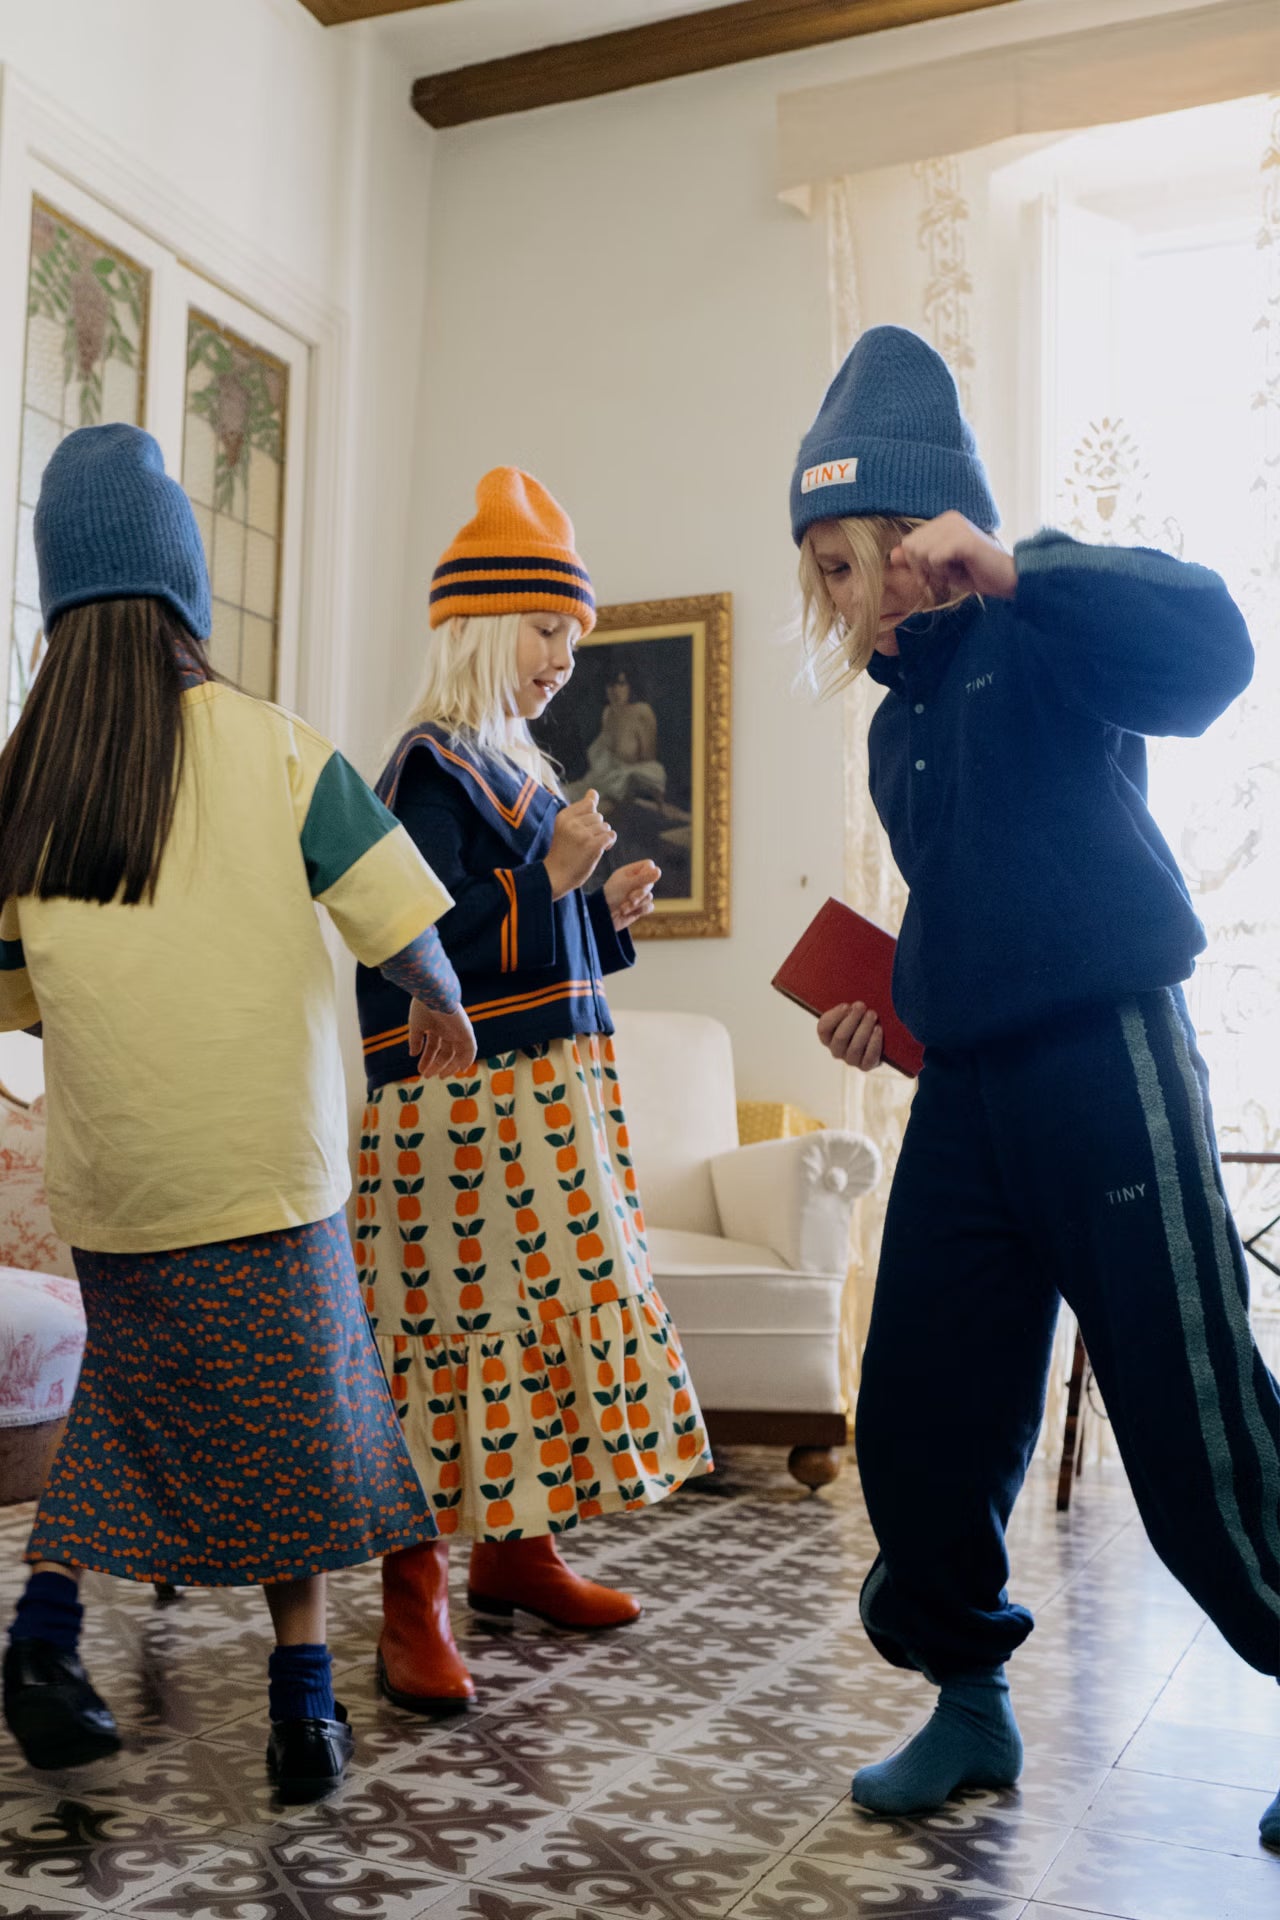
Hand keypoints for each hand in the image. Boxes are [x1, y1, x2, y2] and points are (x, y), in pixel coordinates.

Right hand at [408, 1000, 475, 1080]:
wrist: (434, 994)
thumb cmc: (423, 1007)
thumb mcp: (416, 1025)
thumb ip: (415, 1040)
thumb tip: (413, 1054)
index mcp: (436, 1026)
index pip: (433, 1047)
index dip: (427, 1059)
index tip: (420, 1071)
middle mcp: (448, 1030)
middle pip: (444, 1052)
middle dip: (436, 1065)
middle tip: (427, 1076)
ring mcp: (458, 1031)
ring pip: (456, 1054)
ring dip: (449, 1066)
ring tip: (441, 1076)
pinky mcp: (467, 1032)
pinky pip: (470, 1049)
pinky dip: (468, 1059)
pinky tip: (462, 1069)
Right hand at [545, 790, 616, 898]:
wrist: (555, 876)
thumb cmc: (563, 852)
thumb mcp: (567, 827)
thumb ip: (581, 809)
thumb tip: (593, 791)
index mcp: (563, 816)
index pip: (589, 804)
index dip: (591, 817)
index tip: (584, 829)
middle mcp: (572, 823)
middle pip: (598, 816)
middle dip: (597, 828)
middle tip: (587, 842)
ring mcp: (582, 834)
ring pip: (605, 826)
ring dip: (603, 837)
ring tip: (591, 847)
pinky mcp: (592, 846)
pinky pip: (610, 835)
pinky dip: (609, 842)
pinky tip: (602, 849)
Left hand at [603, 859, 659, 930]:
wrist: (600, 916)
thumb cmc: (609, 896)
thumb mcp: (626, 884)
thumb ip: (643, 878)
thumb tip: (659, 871)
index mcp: (630, 872)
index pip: (649, 865)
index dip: (649, 871)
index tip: (643, 879)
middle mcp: (635, 882)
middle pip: (651, 882)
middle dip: (640, 892)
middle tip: (630, 898)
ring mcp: (637, 895)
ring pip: (649, 896)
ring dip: (637, 904)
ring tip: (623, 907)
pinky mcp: (639, 908)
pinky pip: (650, 907)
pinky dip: (641, 910)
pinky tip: (629, 912)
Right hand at [817, 1002, 883, 1071]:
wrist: (876, 1037)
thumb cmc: (860, 1019)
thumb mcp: (849, 1011)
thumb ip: (847, 1007)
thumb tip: (854, 1001)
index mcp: (827, 1036)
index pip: (823, 1029)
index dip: (834, 1017)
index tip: (846, 1005)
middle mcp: (836, 1050)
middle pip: (840, 1037)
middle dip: (852, 1019)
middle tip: (862, 1006)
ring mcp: (850, 1060)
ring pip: (855, 1047)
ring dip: (864, 1029)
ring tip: (872, 1014)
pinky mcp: (865, 1066)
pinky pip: (869, 1057)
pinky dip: (874, 1042)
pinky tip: (878, 1029)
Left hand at [888, 511, 1016, 605]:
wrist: (1008, 579)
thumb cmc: (976, 574)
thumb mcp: (940, 569)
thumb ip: (917, 561)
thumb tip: (892, 555)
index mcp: (944, 521)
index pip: (909, 542)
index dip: (916, 565)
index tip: (932, 577)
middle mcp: (949, 518)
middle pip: (911, 547)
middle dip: (923, 568)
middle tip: (945, 575)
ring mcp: (956, 526)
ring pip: (921, 553)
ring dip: (936, 571)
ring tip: (956, 570)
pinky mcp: (963, 538)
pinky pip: (934, 558)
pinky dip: (944, 572)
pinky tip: (963, 570)